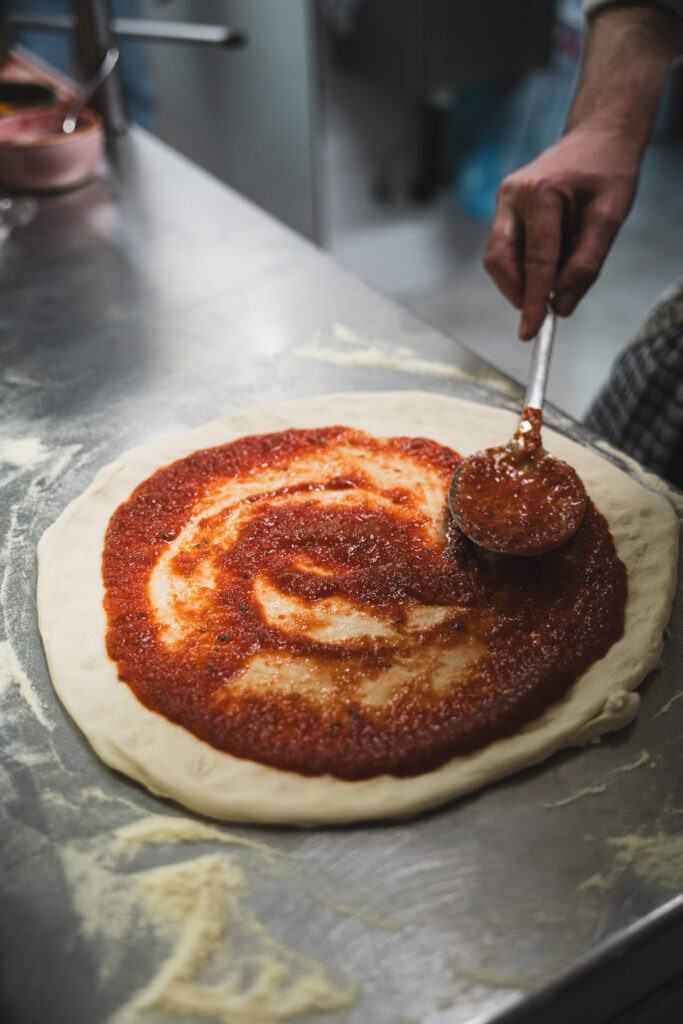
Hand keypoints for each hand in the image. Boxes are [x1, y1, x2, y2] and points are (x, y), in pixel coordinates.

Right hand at [483, 126, 639, 339]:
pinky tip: (549, 260)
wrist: (598, 137)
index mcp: (542, 193)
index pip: (535, 261)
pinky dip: (524, 266)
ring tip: (554, 276)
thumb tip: (560, 306)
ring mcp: (504, 200)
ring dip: (521, 280)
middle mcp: (513, 195)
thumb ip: (586, 265)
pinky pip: (504, 249)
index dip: (532, 301)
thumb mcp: (610, 218)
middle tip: (541, 311)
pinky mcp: (504, 208)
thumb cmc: (608, 172)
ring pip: (498, 258)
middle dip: (518, 292)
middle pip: (501, 261)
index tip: (531, 332)